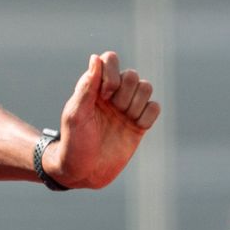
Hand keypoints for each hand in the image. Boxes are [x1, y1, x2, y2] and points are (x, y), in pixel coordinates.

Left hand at [45, 51, 160, 189]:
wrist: (82, 171)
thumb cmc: (73, 142)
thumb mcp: (76, 114)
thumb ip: (87, 86)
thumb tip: (95, 58)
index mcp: (94, 87)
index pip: (110, 59)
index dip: (112, 73)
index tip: (103, 94)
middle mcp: (112, 94)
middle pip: (133, 74)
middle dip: (125, 92)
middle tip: (113, 110)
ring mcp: (126, 108)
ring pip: (146, 87)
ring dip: (137, 103)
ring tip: (124, 118)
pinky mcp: (138, 124)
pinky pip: (155, 107)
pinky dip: (148, 115)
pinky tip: (136, 126)